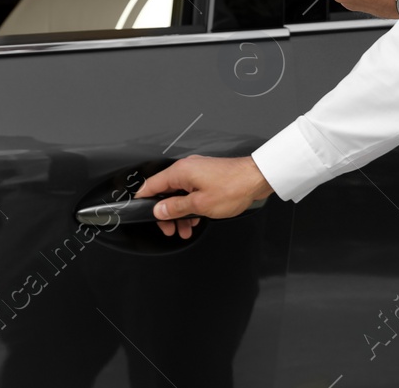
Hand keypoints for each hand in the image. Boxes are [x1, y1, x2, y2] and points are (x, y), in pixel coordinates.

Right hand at [134, 155, 274, 236]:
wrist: (258, 178)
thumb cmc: (233, 187)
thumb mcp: (200, 204)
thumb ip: (175, 208)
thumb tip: (158, 210)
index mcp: (181, 171)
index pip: (151, 185)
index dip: (144, 201)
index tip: (140, 212)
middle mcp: (187, 168)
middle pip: (165, 192)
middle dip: (166, 213)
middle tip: (169, 229)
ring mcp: (198, 171)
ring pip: (180, 194)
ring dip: (180, 213)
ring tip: (185, 230)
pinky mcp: (207, 176)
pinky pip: (192, 192)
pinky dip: (191, 206)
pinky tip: (196, 219)